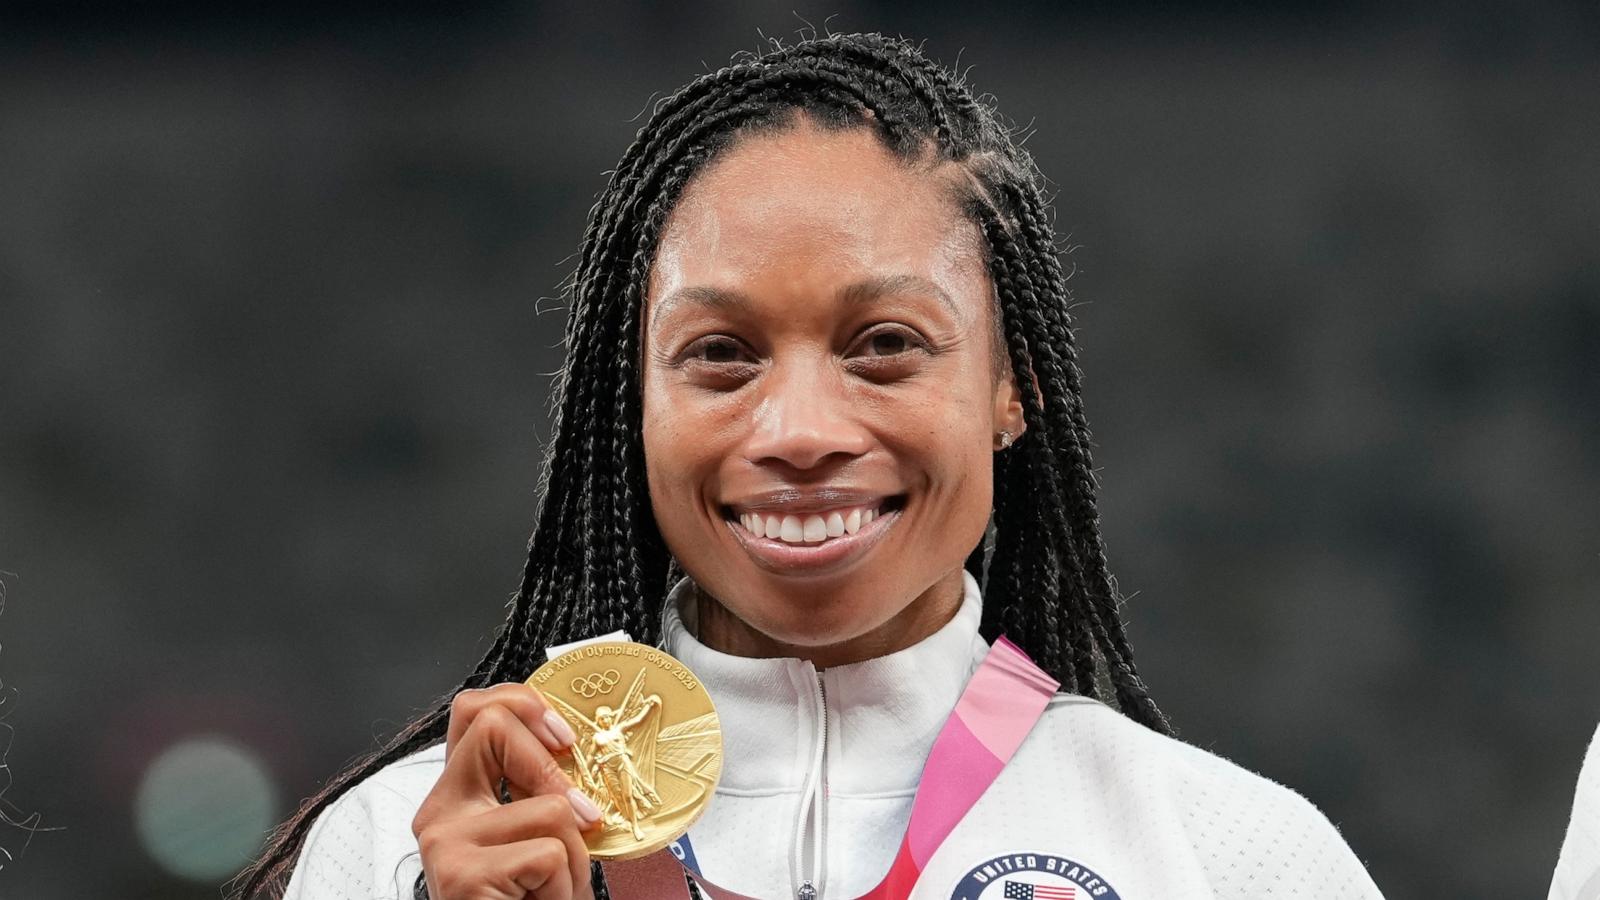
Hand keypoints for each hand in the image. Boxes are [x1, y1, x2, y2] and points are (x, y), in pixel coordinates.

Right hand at [412, 683, 603, 898]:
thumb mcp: (536, 838)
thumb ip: (541, 794)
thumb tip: (578, 756)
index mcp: (457, 795)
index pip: (473, 710)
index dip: (522, 703)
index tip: (562, 738)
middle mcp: (439, 812)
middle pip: (492, 725)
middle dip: (552, 765)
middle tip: (578, 814)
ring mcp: (445, 842)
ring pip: (548, 805)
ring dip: (575, 859)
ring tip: (549, 892)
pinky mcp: (462, 874)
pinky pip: (550, 853)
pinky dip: (564, 887)